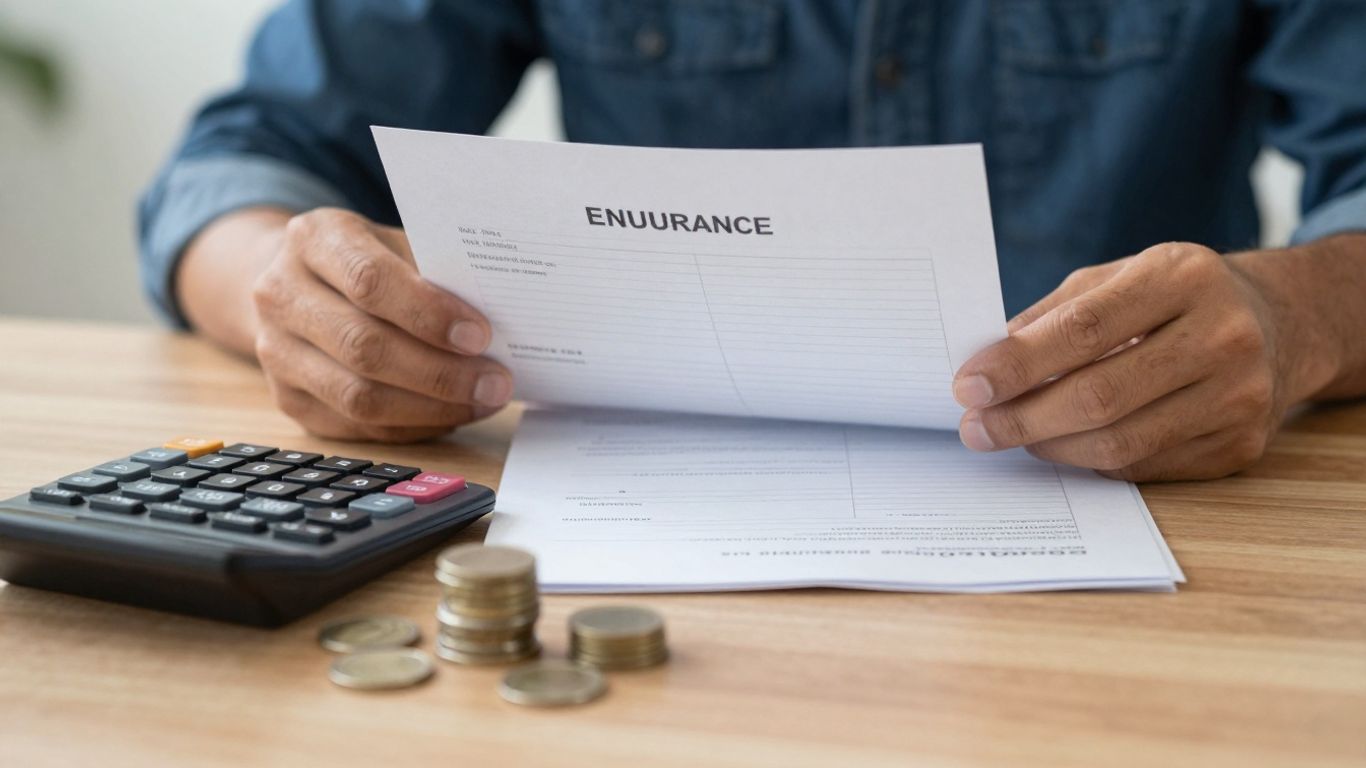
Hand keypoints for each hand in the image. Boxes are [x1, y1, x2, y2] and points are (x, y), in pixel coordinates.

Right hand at [251, 208, 512, 441]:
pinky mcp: (287, 398)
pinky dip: (412, 426)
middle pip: (364, 347)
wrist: (294, 281)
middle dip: (440, 372)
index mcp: (312, 239)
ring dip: (432, 407)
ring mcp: (275, 352)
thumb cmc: (365, 259)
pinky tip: (451, 415)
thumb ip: (436, 271)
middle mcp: (281, 294)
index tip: (481, 335)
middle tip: (496, 381)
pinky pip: (356, 427)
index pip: (369, 281)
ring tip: (483, 401)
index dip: (428, 313)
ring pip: (358, 397)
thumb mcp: (395, 242)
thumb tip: (500, 317)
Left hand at [952, 242, 1301, 481]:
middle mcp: (1223, 335)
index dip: (1019, 363)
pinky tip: (1062, 444)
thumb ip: (1052, 317)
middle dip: (1023, 417)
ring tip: (1011, 435)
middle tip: (977, 426)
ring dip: (1050, 446)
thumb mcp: (1118, 278)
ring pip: (1119, 441)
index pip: (1085, 329)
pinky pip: (1143, 465)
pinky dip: (1090, 460)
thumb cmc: (1175, 298)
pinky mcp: (1240, 444)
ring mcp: (1238, 396)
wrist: (1280, 324)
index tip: (969, 385)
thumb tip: (986, 365)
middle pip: (1100, 394)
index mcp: (1184, 277)